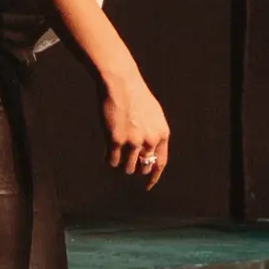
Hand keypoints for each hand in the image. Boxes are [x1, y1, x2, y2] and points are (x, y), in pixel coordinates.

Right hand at [101, 65, 170, 187]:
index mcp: (162, 134)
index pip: (160, 163)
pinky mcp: (115, 141)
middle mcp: (150, 140)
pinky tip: (107, 155)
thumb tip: (148, 155)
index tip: (147, 185)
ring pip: (127, 167)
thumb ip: (154, 135)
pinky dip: (109, 160)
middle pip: (143, 167)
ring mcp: (133, 142)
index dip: (153, 177)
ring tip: (116, 153)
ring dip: (121, 164)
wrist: (121, 83)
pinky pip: (112, 161)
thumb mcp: (154, 115)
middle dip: (135, 166)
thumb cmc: (136, 96)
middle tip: (127, 160)